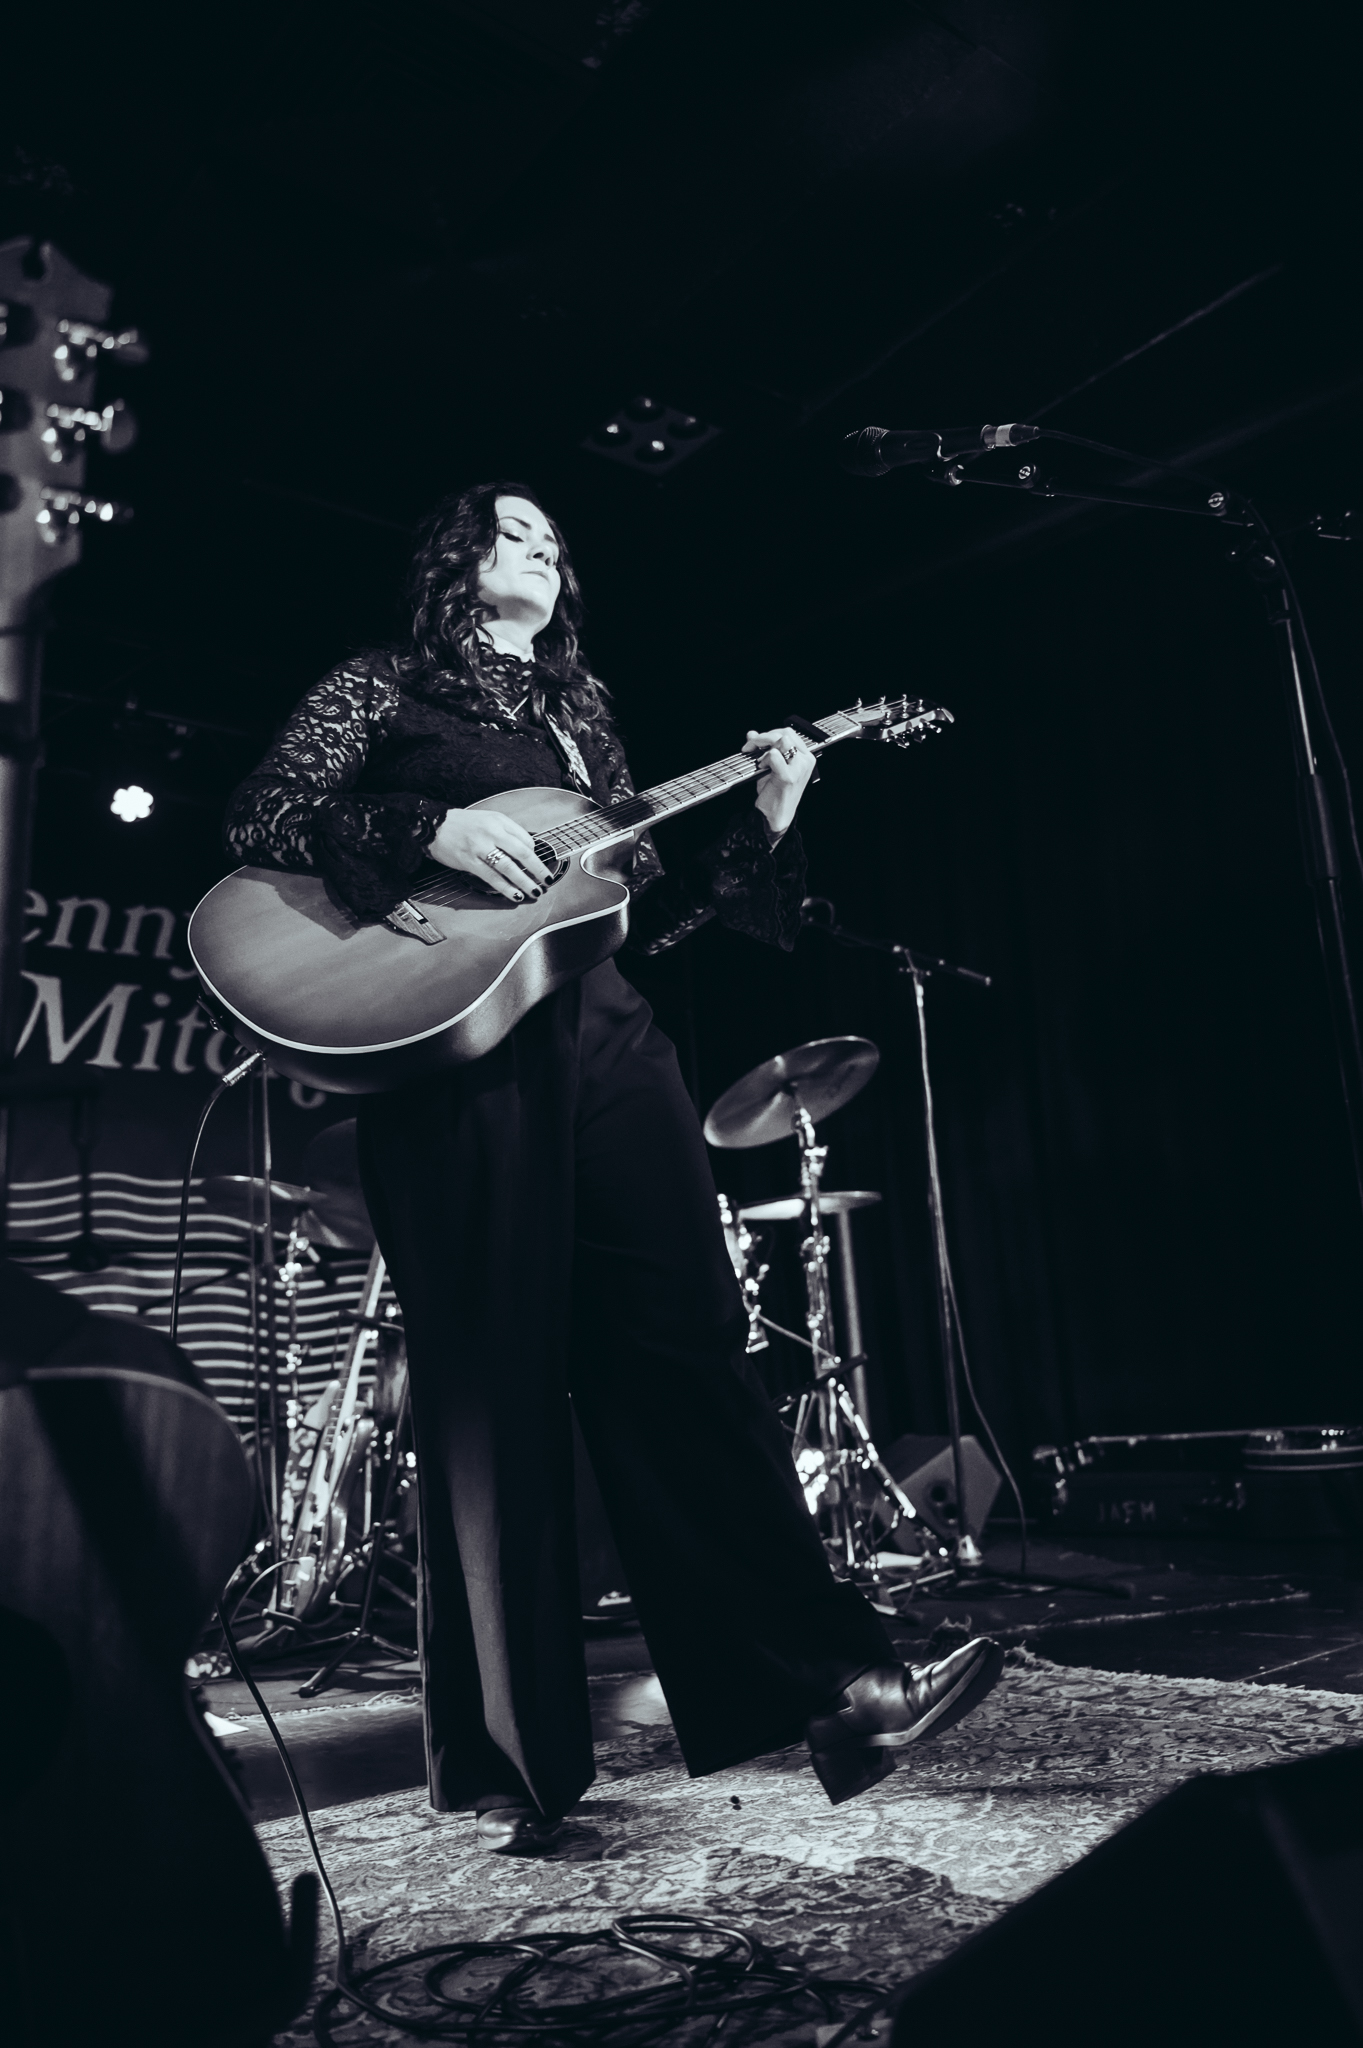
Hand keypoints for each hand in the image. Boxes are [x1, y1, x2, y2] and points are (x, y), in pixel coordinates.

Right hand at [429, 807, 554, 902]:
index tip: (539, 865)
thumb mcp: (488, 819)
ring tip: (535, 891)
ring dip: (524, 882)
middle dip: (538, 869)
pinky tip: (515, 894)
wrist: (433, 825)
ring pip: (508, 867)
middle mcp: (491, 832)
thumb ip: (507, 831)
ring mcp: (480, 847)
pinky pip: (492, 877)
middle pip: (522, 852)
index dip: (536, 854)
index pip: (525, 839)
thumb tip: (526, 849)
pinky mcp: (469, 861)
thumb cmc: (462, 824)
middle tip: (548, 879)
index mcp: (498, 821)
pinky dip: (505, 887)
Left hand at [743, 727, 815, 838]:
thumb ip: (762, 749)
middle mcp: (805, 761)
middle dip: (764, 737)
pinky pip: (773, 755)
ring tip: (758, 759)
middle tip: (750, 746)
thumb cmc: (774, 793)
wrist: (774, 817)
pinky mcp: (788, 776)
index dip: (770, 734)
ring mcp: (799, 768)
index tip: (755, 742)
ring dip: (764, 746)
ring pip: (781, 740)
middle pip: (786, 733)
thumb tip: (751, 733)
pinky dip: (764, 759)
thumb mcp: (769, 767)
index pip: (790, 734)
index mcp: (805, 758)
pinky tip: (761, 768)